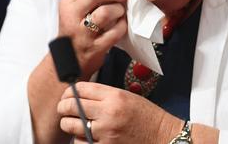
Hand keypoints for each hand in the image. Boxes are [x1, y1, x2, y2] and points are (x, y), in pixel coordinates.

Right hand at [58, 0, 127, 78]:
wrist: (69, 62)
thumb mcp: (76, 10)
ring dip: (118, 10)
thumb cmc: (76, 32)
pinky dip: (122, 26)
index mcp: (68, 4)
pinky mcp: (95, 48)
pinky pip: (115, 32)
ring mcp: (83, 34)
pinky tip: (121, 25)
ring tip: (120, 12)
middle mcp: (72, 17)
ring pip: (106, 12)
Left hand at [58, 82, 180, 143]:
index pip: (80, 89)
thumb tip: (81, 96)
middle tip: (64, 109)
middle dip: (64, 108)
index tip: (67, 95)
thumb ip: (104, 96)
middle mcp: (108, 113)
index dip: (69, 92)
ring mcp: (105, 133)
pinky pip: (81, 143)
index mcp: (114, 96)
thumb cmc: (148, 118)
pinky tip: (86, 137)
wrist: (163, 136)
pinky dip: (80, 141)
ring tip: (74, 124)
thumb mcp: (128, 97)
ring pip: (72, 126)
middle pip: (71, 106)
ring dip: (70, 125)